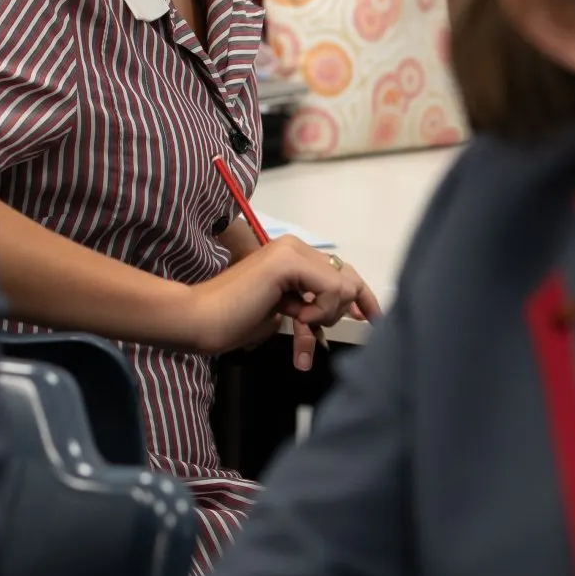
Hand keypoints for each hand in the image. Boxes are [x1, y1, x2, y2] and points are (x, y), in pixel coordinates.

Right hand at [188, 236, 379, 367]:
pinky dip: (318, 312)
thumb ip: (311, 308)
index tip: (373, 319)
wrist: (201, 320)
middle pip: (348, 277)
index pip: (340, 272)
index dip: (361, 297)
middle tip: (332, 328)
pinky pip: (330, 289)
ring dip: (324, 315)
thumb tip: (346, 311)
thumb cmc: (233, 320)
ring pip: (343, 285)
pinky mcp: (288, 261)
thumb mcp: (283, 314)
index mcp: (291, 256)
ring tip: (296, 323)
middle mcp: (294, 247)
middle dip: (347, 309)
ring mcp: (291, 251)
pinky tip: (294, 317)